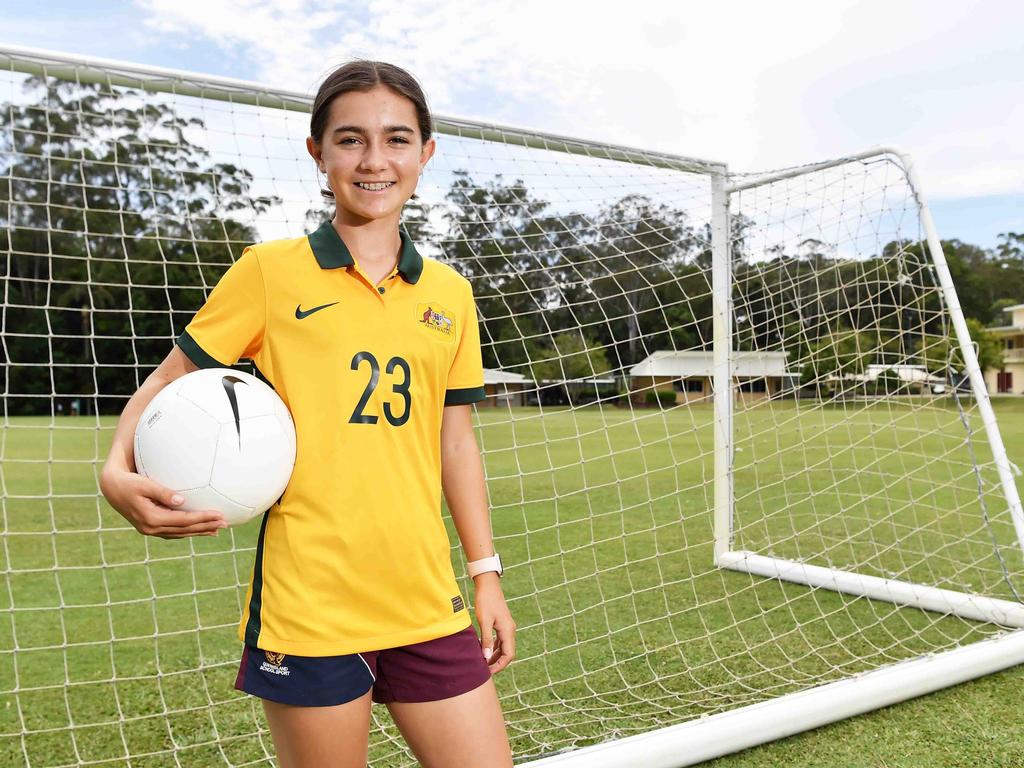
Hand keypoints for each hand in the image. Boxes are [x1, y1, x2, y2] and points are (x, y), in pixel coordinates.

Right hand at [100, 469, 225, 538]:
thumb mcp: (144, 484)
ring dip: (199, 531)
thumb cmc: (128, 481)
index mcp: (151, 518)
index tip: (219, 515)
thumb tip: (182, 501)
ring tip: (216, 529)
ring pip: (180, 533)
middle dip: (206, 527)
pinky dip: (187, 530)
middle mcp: (151, 528)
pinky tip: (199, 528)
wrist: (111, 487)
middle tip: (225, 524)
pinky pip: (173, 531)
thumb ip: (162, 492)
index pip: (184, 520)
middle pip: (185, 529)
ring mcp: (150, 529)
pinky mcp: (150, 527)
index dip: (203, 518)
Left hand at [474, 573, 515, 674]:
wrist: (488, 584)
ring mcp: (507, 627)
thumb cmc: (485, 601)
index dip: (499, 666)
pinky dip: (494, 647)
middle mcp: (510, 630)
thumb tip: (486, 657)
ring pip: (504, 647)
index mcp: (508, 631)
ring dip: (495, 656)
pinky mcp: (502, 623)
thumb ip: (486, 639)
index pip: (508, 655)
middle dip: (497, 663)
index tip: (488, 672)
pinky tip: (483, 650)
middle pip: (507, 653)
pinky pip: (500, 640)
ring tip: (482, 663)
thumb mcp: (484, 621)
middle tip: (484, 671)